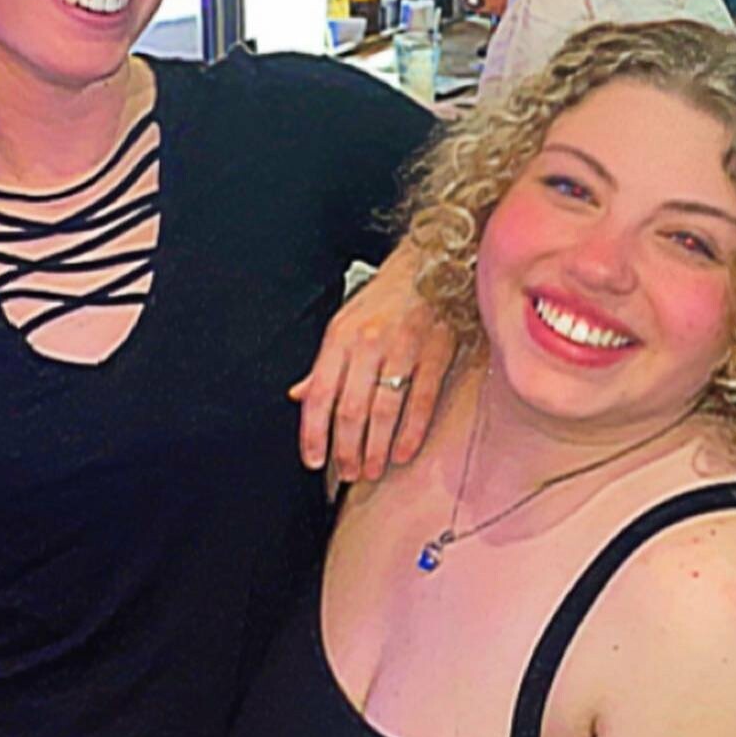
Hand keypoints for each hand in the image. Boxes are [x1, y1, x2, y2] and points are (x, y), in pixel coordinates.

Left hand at [289, 243, 454, 482]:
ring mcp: (403, 349)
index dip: (314, 433)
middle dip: (347, 449)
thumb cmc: (387, 297)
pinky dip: (410, 433)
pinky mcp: (436, 353)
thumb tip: (300, 396)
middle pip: (350, 410)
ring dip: (375, 448)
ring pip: (383, 411)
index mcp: (340, 337)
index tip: (313, 460)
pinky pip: (421, 402)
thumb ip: (324, 364)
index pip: (319, 394)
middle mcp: (368, 344)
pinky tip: (402, 452)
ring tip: (372, 469)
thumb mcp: (345, 323)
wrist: (432, 264)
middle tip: (348, 472)